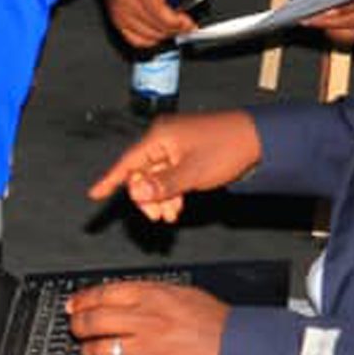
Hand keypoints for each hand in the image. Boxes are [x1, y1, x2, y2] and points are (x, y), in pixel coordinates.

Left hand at [65, 281, 228, 354]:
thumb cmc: (219, 324)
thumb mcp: (183, 294)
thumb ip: (149, 294)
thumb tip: (117, 297)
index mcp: (153, 296)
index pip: (103, 294)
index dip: (82, 300)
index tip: (74, 304)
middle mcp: (146, 321)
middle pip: (93, 321)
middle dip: (78, 325)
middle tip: (76, 326)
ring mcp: (146, 350)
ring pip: (98, 350)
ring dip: (86, 351)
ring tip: (86, 350)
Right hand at [86, 109, 261, 222]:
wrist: (259, 138)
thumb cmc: (227, 148)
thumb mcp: (193, 173)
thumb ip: (162, 185)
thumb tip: (135, 194)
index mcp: (159, 137)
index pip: (127, 162)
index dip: (110, 180)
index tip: (95, 194)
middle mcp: (163, 139)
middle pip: (141, 173)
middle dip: (146, 197)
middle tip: (157, 217)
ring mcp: (175, 146)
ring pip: (156, 177)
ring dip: (160, 198)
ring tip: (171, 215)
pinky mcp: (186, 153)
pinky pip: (169, 175)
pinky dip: (171, 191)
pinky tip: (177, 206)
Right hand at [93, 0, 199, 49]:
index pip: (160, 13)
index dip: (178, 22)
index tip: (189, 22)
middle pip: (157, 27)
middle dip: (177, 29)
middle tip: (187, 24)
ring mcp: (119, 12)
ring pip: (149, 36)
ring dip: (166, 34)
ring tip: (174, 25)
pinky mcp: (116, 20)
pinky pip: (137, 40)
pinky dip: (151, 39)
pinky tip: (159, 30)